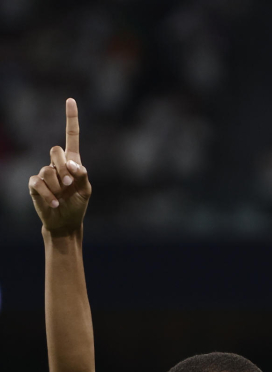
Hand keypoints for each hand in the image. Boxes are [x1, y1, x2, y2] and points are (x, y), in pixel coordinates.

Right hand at [29, 98, 91, 235]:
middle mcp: (57, 164)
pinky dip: (49, 194)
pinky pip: (38, 183)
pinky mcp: (34, 184)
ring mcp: (44, 173)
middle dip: (63, 166)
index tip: (70, 100)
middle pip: (56, 150)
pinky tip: (54, 203)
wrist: (65, 222)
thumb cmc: (77, 204)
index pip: (71, 136)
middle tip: (69, 182)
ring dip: (58, 185)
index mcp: (73, 161)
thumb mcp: (86, 190)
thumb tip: (72, 164)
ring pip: (48, 169)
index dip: (71, 119)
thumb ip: (82, 174)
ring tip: (62, 196)